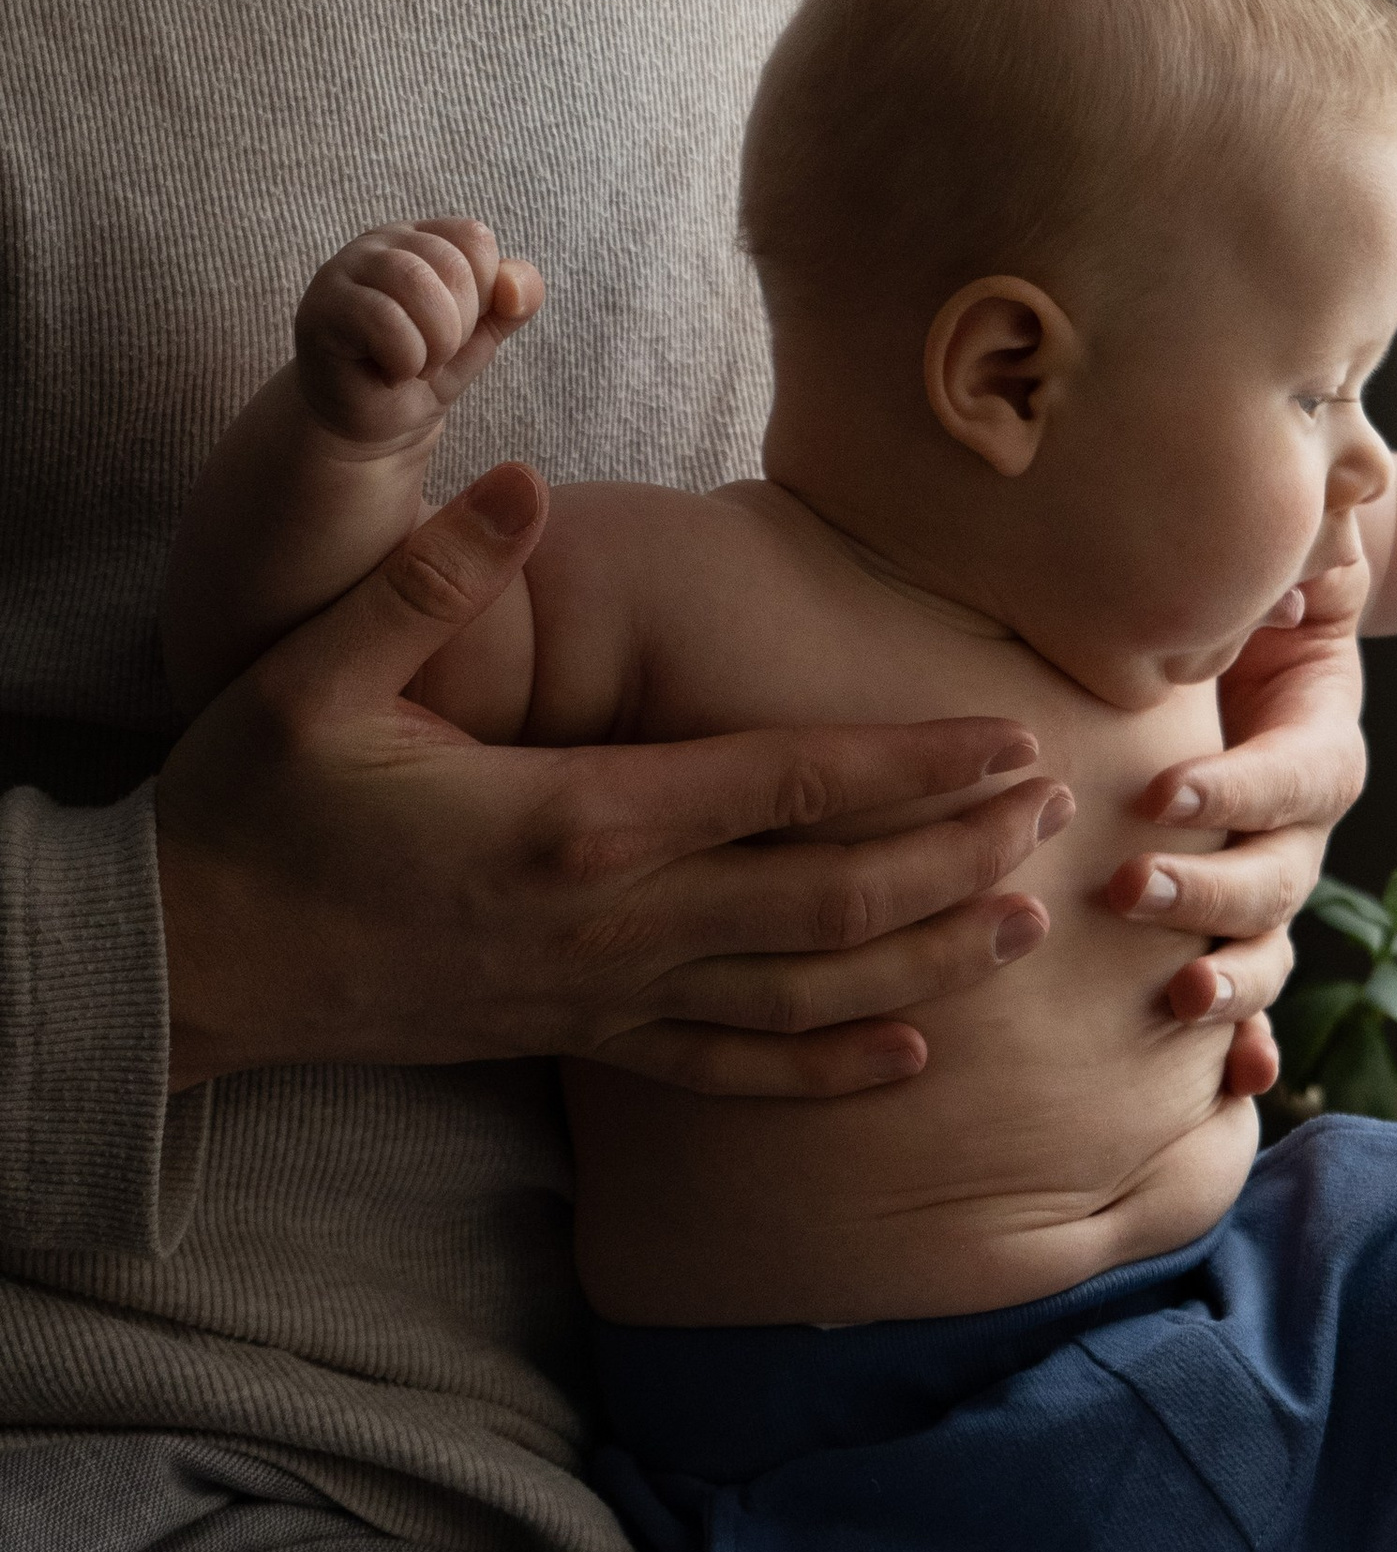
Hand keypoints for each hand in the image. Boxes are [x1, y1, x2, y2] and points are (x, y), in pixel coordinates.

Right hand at [154, 461, 1070, 1095]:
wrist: (184, 967)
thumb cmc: (251, 808)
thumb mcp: (316, 674)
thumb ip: (431, 580)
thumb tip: (521, 481)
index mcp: (574, 822)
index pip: (784, 788)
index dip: (908, 766)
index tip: (1007, 740)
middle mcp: (612, 922)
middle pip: (827, 896)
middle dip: (954, 855)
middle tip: (1058, 812)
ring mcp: (600, 995)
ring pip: (800, 990)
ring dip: (922, 958)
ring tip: (1026, 926)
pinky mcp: (575, 1040)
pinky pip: (727, 1069)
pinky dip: (825, 1066)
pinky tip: (908, 1054)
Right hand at [294, 216, 541, 448]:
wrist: (370, 427)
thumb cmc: (422, 371)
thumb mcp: (482, 336)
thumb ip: (513, 302)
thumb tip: (514, 285)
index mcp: (423, 238)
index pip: (475, 239)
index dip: (484, 296)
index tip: (457, 330)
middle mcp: (381, 242)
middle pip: (451, 264)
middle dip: (459, 328)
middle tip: (434, 356)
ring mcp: (345, 269)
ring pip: (416, 284)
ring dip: (434, 343)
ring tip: (416, 365)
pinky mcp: (322, 307)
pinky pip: (382, 318)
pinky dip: (404, 358)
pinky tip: (390, 373)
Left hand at [1113, 607, 1367, 1096]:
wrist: (1251, 647)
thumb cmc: (1242, 609)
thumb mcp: (1272, 579)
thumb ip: (1285, 583)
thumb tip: (1280, 594)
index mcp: (1320, 740)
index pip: (1293, 774)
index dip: (1237, 789)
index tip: (1162, 793)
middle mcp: (1303, 826)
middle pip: (1280, 877)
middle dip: (1208, 892)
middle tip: (1127, 888)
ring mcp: (1273, 881)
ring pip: (1271, 947)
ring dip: (1232, 981)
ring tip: (1180, 997)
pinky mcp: (1237, 921)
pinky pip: (1254, 995)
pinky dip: (1250, 1044)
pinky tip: (1238, 1083)